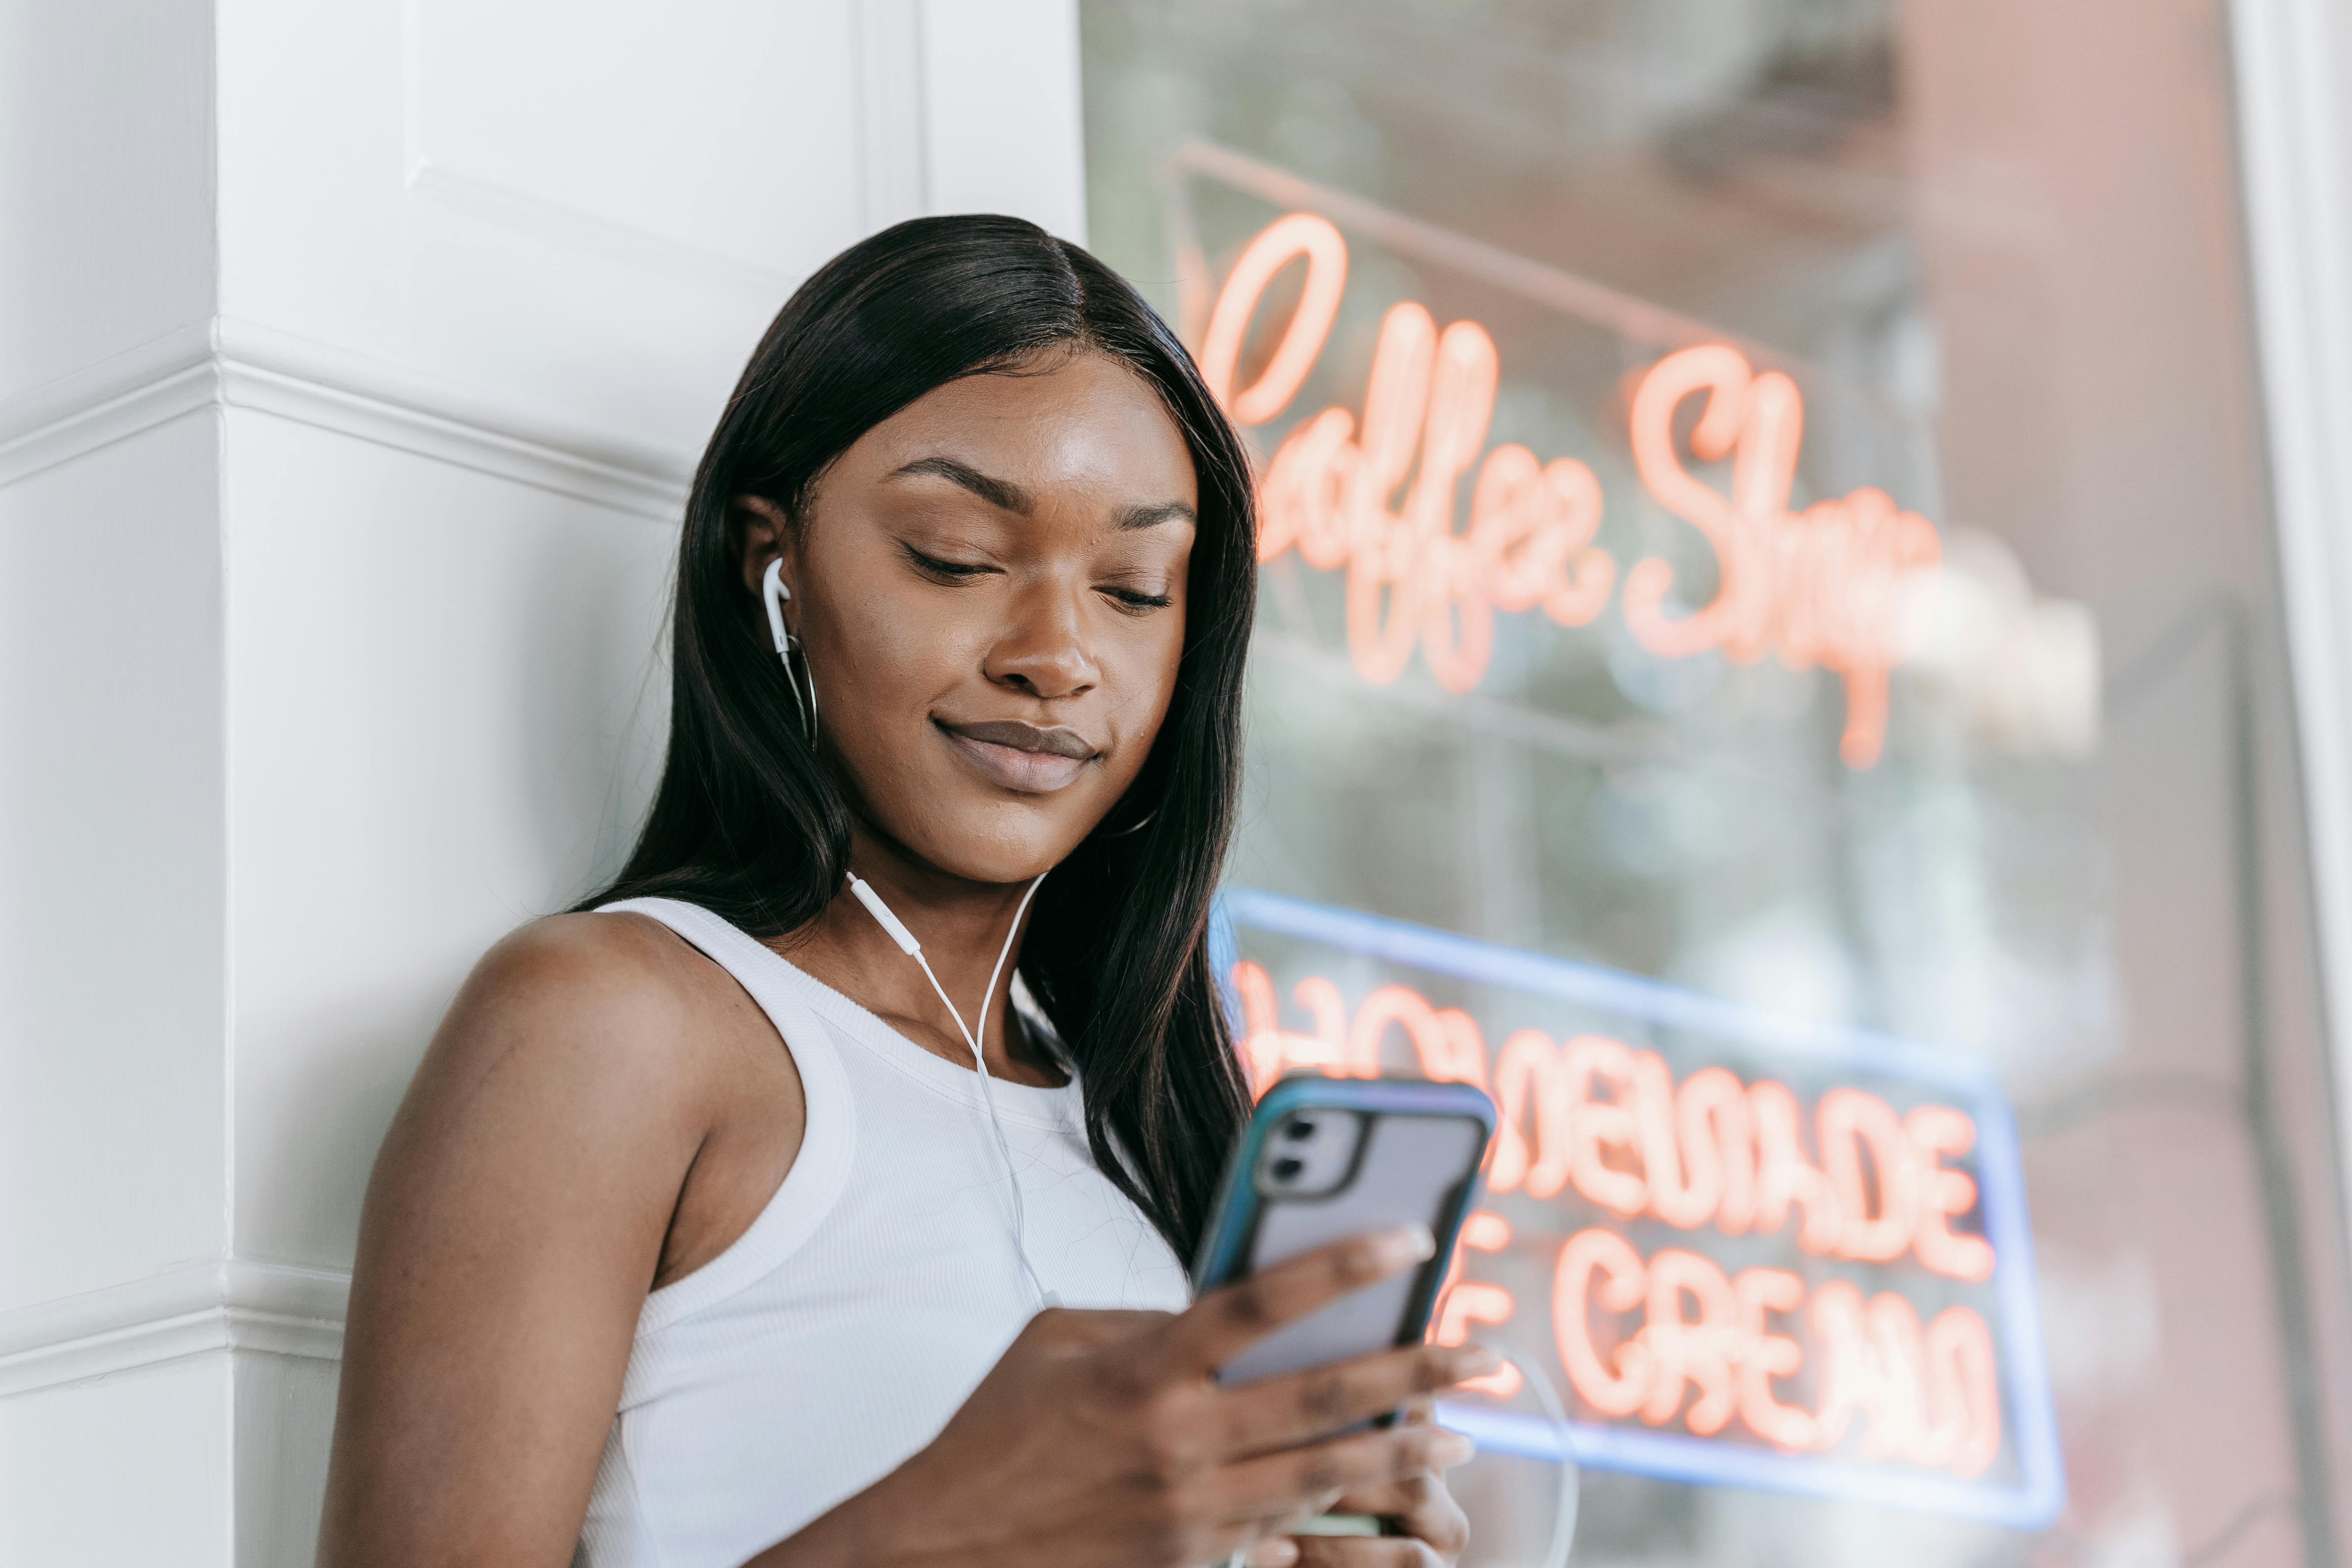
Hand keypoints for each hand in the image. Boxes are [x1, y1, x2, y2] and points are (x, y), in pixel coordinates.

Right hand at [764, 1225, 1495, 1567]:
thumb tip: (1228, 1309)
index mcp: (1141, 1370)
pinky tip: (1408, 1536)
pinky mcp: (1193, 1567)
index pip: (1256, 1301)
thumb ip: (1145, 1323)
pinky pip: (1295, 1548)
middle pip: (1322, 1398)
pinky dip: (1356, 1540)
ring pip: (1326, 1478)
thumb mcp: (1055, 1347)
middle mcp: (1176, 1440)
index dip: (1338, 1265)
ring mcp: (1190, 1515)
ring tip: (1460, 1438)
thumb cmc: (996, 1436)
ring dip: (1404, 1458)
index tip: (1411, 1240)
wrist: (940, 1553)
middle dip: (1416, 1375)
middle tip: (1488, 1362)